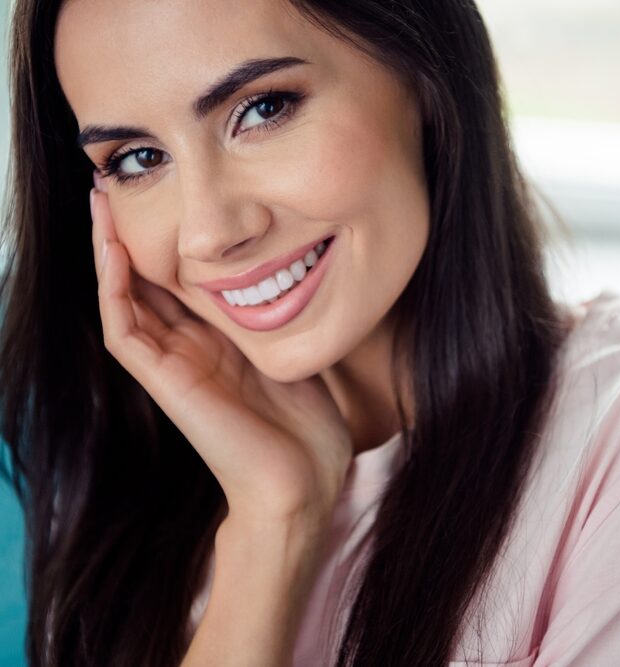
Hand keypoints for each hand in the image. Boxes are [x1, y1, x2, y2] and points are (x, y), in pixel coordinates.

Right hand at [89, 183, 353, 532]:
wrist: (303, 483)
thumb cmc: (307, 427)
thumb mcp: (294, 355)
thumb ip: (279, 320)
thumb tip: (290, 274)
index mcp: (218, 344)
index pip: (180, 283)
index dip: (168, 241)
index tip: (168, 194)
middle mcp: (190, 350)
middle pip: (146, 284)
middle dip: (132, 235)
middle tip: (118, 183)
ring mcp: (174, 367)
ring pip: (126, 299)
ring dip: (110, 251)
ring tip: (101, 200)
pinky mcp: (166, 383)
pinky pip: (124, 329)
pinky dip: (114, 289)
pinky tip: (112, 247)